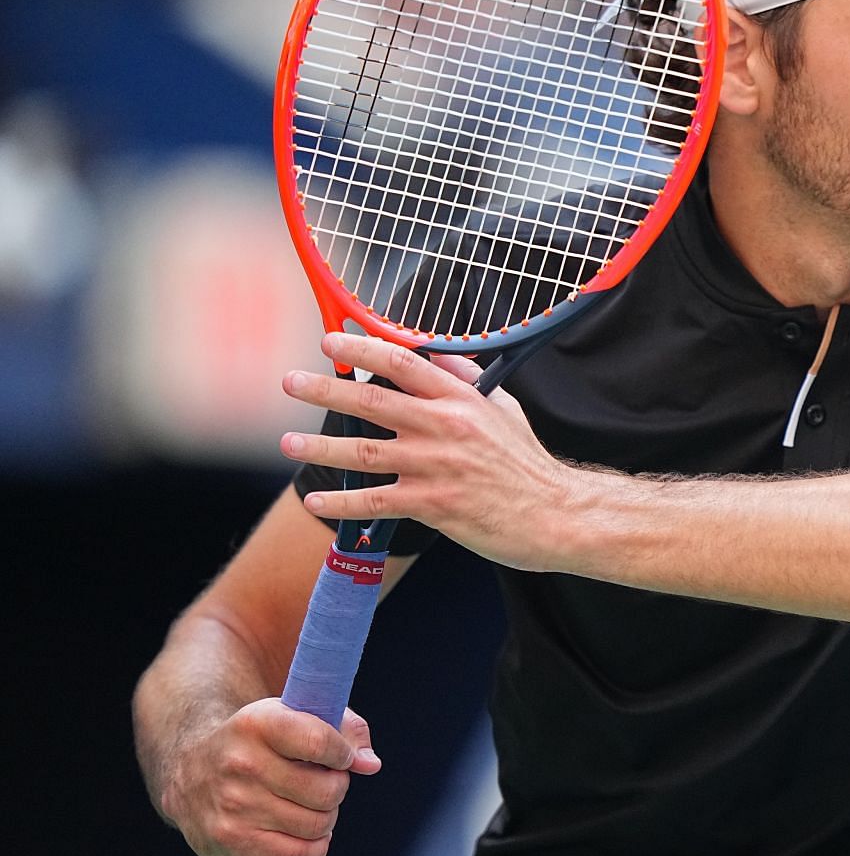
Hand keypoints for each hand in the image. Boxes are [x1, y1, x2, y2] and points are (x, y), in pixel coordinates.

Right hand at [162, 699, 379, 855]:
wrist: (190, 769)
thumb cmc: (258, 741)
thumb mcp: (293, 714)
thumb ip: (344, 729)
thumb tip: (370, 764)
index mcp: (258, 723)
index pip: (320, 742)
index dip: (343, 754)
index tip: (340, 757)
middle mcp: (241, 764)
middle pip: (326, 791)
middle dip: (337, 788)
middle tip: (324, 783)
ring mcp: (233, 806)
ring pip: (317, 824)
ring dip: (326, 816)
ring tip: (311, 805)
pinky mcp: (231, 841)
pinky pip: (298, 855)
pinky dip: (315, 847)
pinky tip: (306, 832)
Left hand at [280, 332, 570, 570]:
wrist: (554, 514)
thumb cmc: (528, 463)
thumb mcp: (505, 410)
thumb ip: (469, 383)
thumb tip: (441, 357)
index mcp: (462, 401)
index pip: (405, 365)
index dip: (365, 349)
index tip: (333, 341)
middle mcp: (444, 428)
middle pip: (373, 401)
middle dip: (325, 389)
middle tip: (290, 381)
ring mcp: (435, 467)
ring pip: (364, 451)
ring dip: (321, 445)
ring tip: (289, 442)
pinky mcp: (432, 505)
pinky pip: (375, 501)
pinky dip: (343, 501)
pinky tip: (317, 498)